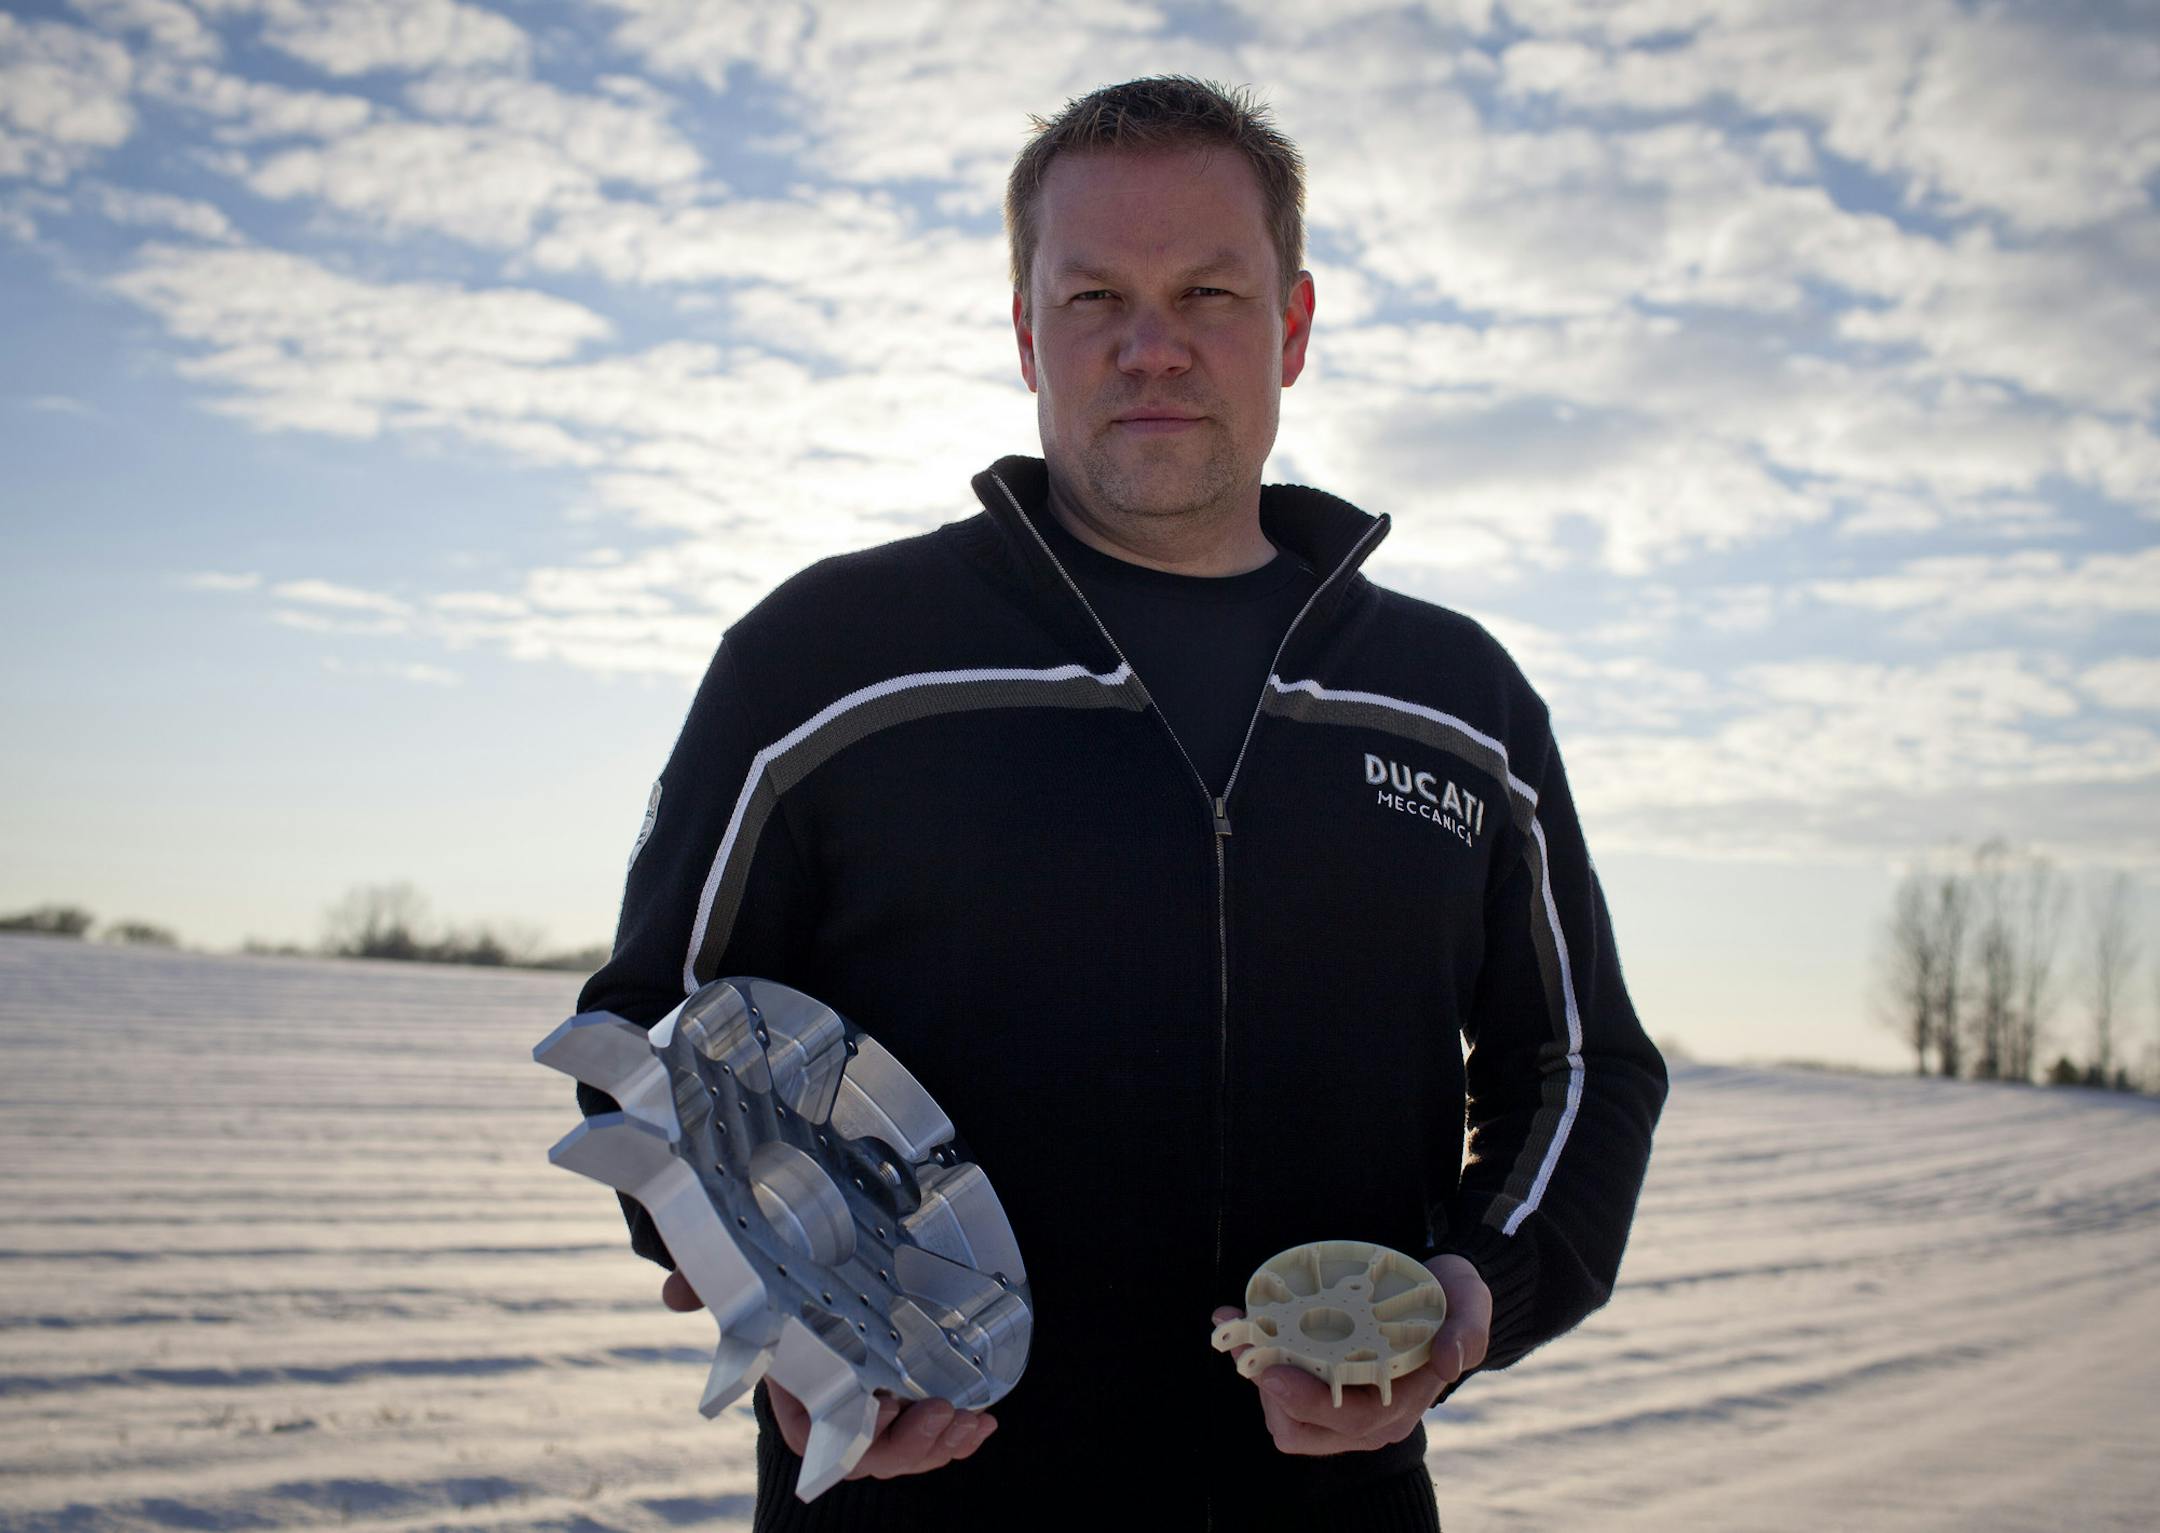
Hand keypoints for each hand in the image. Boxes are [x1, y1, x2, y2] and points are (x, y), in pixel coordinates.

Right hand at [660, 1270, 997, 1477]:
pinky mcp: (908, 1395)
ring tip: (967, 1424)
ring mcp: (874, 1406)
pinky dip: (955, 1435)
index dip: (844, 1438)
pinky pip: (929, 1433)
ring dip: (939, 1444)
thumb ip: (712, 1284)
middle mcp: (834, 1407)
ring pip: (904, 1450)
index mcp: (794, 1391)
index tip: (881, 1410)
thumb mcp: (751, 1276)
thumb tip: (675, 1296)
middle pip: (867, 1453)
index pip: (810, 1435)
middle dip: (908, 1445)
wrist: (814, 1268)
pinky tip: (982, 1424)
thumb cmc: (782, 1283)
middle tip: (939, 1415)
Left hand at [1211, 1253, 1491, 1456]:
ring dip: (1255, 1376)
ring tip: (1240, 1331)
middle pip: (1301, 1428)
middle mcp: (1368, 1420)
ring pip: (1281, 1417)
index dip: (1306, 1401)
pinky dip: (1256, 1365)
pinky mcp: (1321, 1391)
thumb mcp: (1471, 1302)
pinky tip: (1239, 1326)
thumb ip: (1468, 1330)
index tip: (1271, 1369)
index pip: (1349, 1420)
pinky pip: (1278, 1396)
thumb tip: (1450, 1362)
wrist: (1440, 1293)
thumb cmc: (1451, 1298)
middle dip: (1267, 1389)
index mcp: (1401, 1405)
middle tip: (1247, 1343)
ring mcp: (1340, 1409)